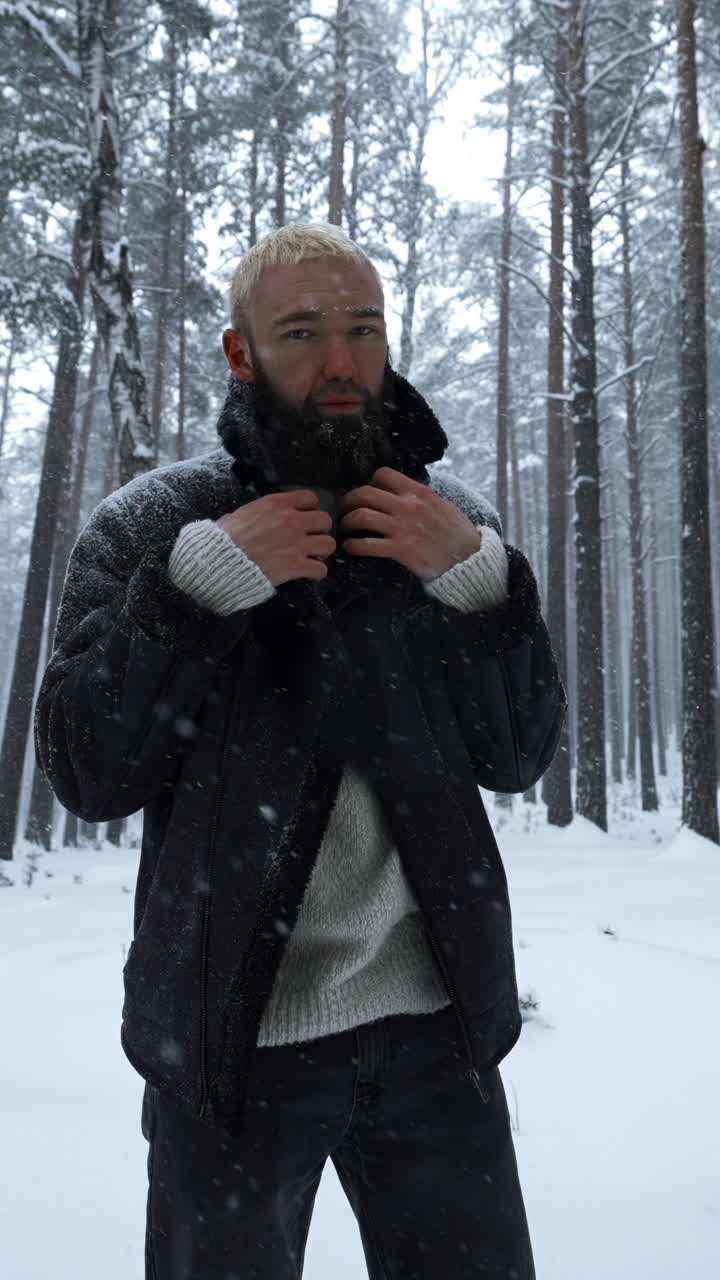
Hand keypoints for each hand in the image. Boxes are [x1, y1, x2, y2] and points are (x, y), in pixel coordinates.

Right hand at [216, 491, 334, 585]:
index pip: (310, 498)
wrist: (219, 562)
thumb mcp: (240, 515)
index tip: (306, 517)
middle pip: (325, 520)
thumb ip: (258, 513)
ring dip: (322, 551)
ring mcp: (295, 544)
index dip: (311, 508)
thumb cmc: (223, 539)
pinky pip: (321, 569)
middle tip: (311, 538)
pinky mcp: (295, 566)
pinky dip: (317, 573)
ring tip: (313, 556)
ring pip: (329, 544)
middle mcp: (290, 521)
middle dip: (320, 530)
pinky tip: (310, 573)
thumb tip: (259, 517)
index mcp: (276, 504)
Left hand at [339, 467, 481, 580]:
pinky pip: (366, 544)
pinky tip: (351, 548)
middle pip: (365, 493)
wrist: (469, 561)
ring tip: (344, 528)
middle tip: (344, 510)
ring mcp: (403, 528)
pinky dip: (353, 545)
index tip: (365, 494)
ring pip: (360, 516)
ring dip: (347, 522)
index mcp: (419, 492)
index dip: (369, 483)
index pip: (383, 475)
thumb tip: (405, 493)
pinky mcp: (400, 550)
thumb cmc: (458, 535)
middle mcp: (408, 506)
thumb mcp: (443, 506)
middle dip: (348, 501)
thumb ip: (422, 498)